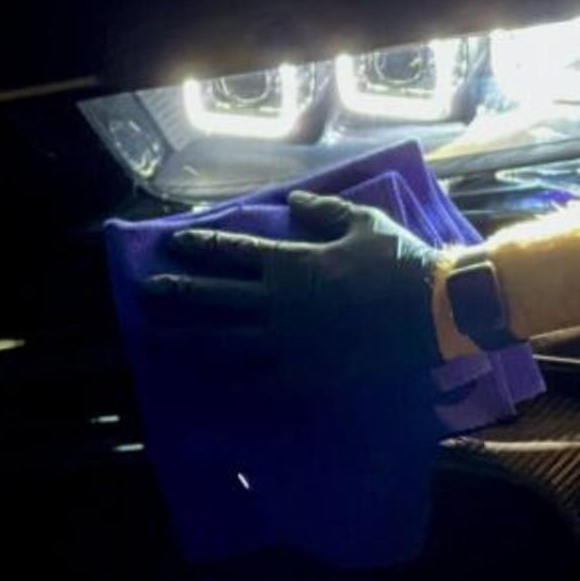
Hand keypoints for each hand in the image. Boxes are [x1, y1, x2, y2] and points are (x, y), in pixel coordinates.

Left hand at [141, 191, 445, 376]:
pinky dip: (231, 378)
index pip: (230, 253)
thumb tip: (292, 200)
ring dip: (189, 338)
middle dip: (177, 292)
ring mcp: (289, 345)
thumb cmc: (397, 261)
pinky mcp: (306, 377)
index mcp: (290, 264)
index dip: (199, 246)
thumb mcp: (361, 221)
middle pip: (213, 298)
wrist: (433, 314)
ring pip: (225, 342)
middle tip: (146, 290)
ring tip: (161, 337)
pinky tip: (212, 379)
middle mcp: (279, 305)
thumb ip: (322, 210)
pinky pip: (259, 380)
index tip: (172, 243)